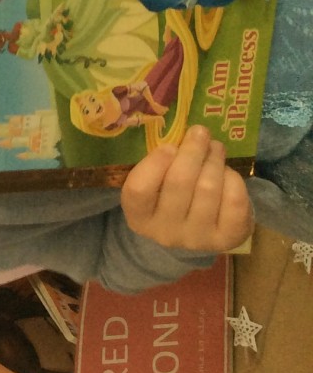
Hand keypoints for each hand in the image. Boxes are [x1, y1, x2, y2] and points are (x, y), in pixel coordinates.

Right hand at [120, 126, 251, 252]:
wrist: (198, 233)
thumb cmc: (169, 199)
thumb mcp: (154, 185)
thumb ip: (159, 165)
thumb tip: (183, 137)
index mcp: (138, 217)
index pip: (139, 189)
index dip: (154, 163)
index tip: (170, 145)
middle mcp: (164, 232)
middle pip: (178, 183)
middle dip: (193, 151)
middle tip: (200, 132)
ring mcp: (197, 238)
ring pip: (208, 188)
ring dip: (214, 161)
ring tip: (215, 148)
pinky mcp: (227, 239)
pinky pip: (234, 201)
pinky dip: (233, 180)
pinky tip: (227, 173)